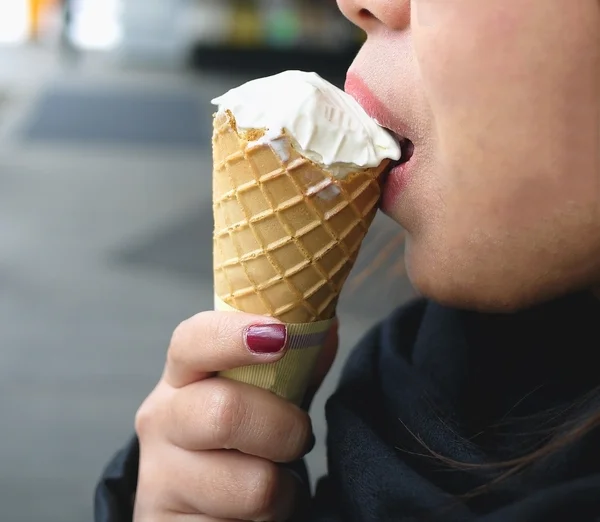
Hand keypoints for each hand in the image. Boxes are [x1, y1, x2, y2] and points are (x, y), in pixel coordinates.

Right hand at [134, 311, 338, 520]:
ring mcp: (158, 478)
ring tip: (269, 481)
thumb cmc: (237, 441)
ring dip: (283, 488)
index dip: (234, 335)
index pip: (192, 341)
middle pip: (226, 413)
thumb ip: (293, 367)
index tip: (280, 337)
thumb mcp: (260, 399)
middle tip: (298, 438)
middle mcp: (160, 421)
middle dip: (286, 429)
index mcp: (181, 377)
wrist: (196, 507)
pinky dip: (268, 521)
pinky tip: (247, 514)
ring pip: (253, 484)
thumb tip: (326, 329)